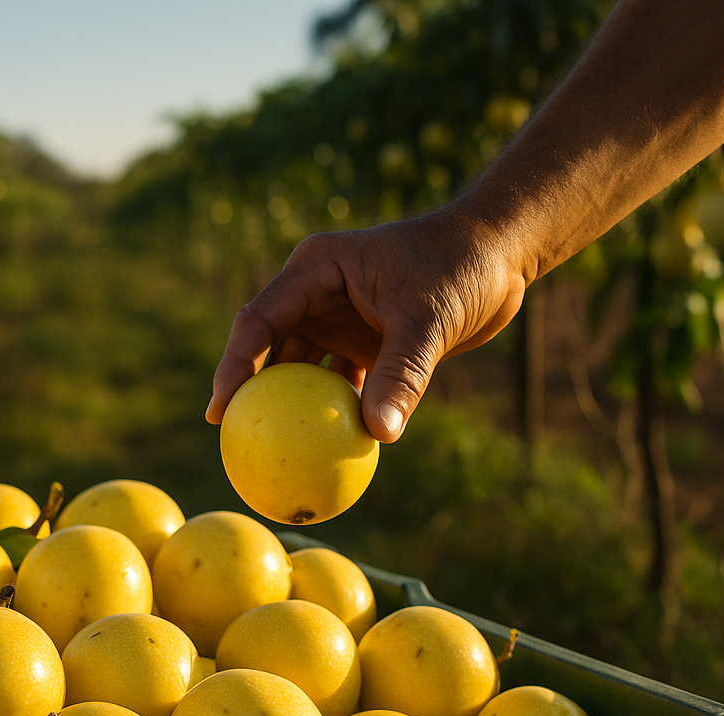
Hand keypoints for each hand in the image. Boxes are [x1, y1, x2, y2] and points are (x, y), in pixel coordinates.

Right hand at [205, 207, 529, 441]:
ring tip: (273, 454)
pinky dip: (333, 413)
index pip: (260, 320)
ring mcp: (339, 318)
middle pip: (270, 348)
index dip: (235, 366)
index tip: (220, 411)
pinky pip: (339, 383)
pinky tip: (326, 452)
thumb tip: (378, 436)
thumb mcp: (428, 319)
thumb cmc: (461, 267)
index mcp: (317, 271)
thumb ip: (400, 375)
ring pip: (302, 370)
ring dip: (292, 408)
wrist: (502, 254)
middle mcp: (318, 293)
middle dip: (250, 394)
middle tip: (233, 441)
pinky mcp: (363, 341)